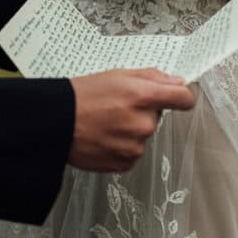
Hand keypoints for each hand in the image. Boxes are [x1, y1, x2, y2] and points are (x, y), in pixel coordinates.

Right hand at [68, 68, 194, 171]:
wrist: (55, 123)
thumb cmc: (80, 97)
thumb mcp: (116, 75)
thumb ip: (151, 77)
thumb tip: (176, 81)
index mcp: (142, 96)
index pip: (183, 98)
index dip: (181, 96)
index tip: (177, 97)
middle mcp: (142, 123)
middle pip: (157, 117)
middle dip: (143, 111)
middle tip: (117, 107)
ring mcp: (134, 146)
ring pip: (143, 136)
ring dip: (131, 131)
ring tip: (106, 123)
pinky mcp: (125, 163)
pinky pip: (133, 153)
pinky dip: (121, 146)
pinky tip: (104, 137)